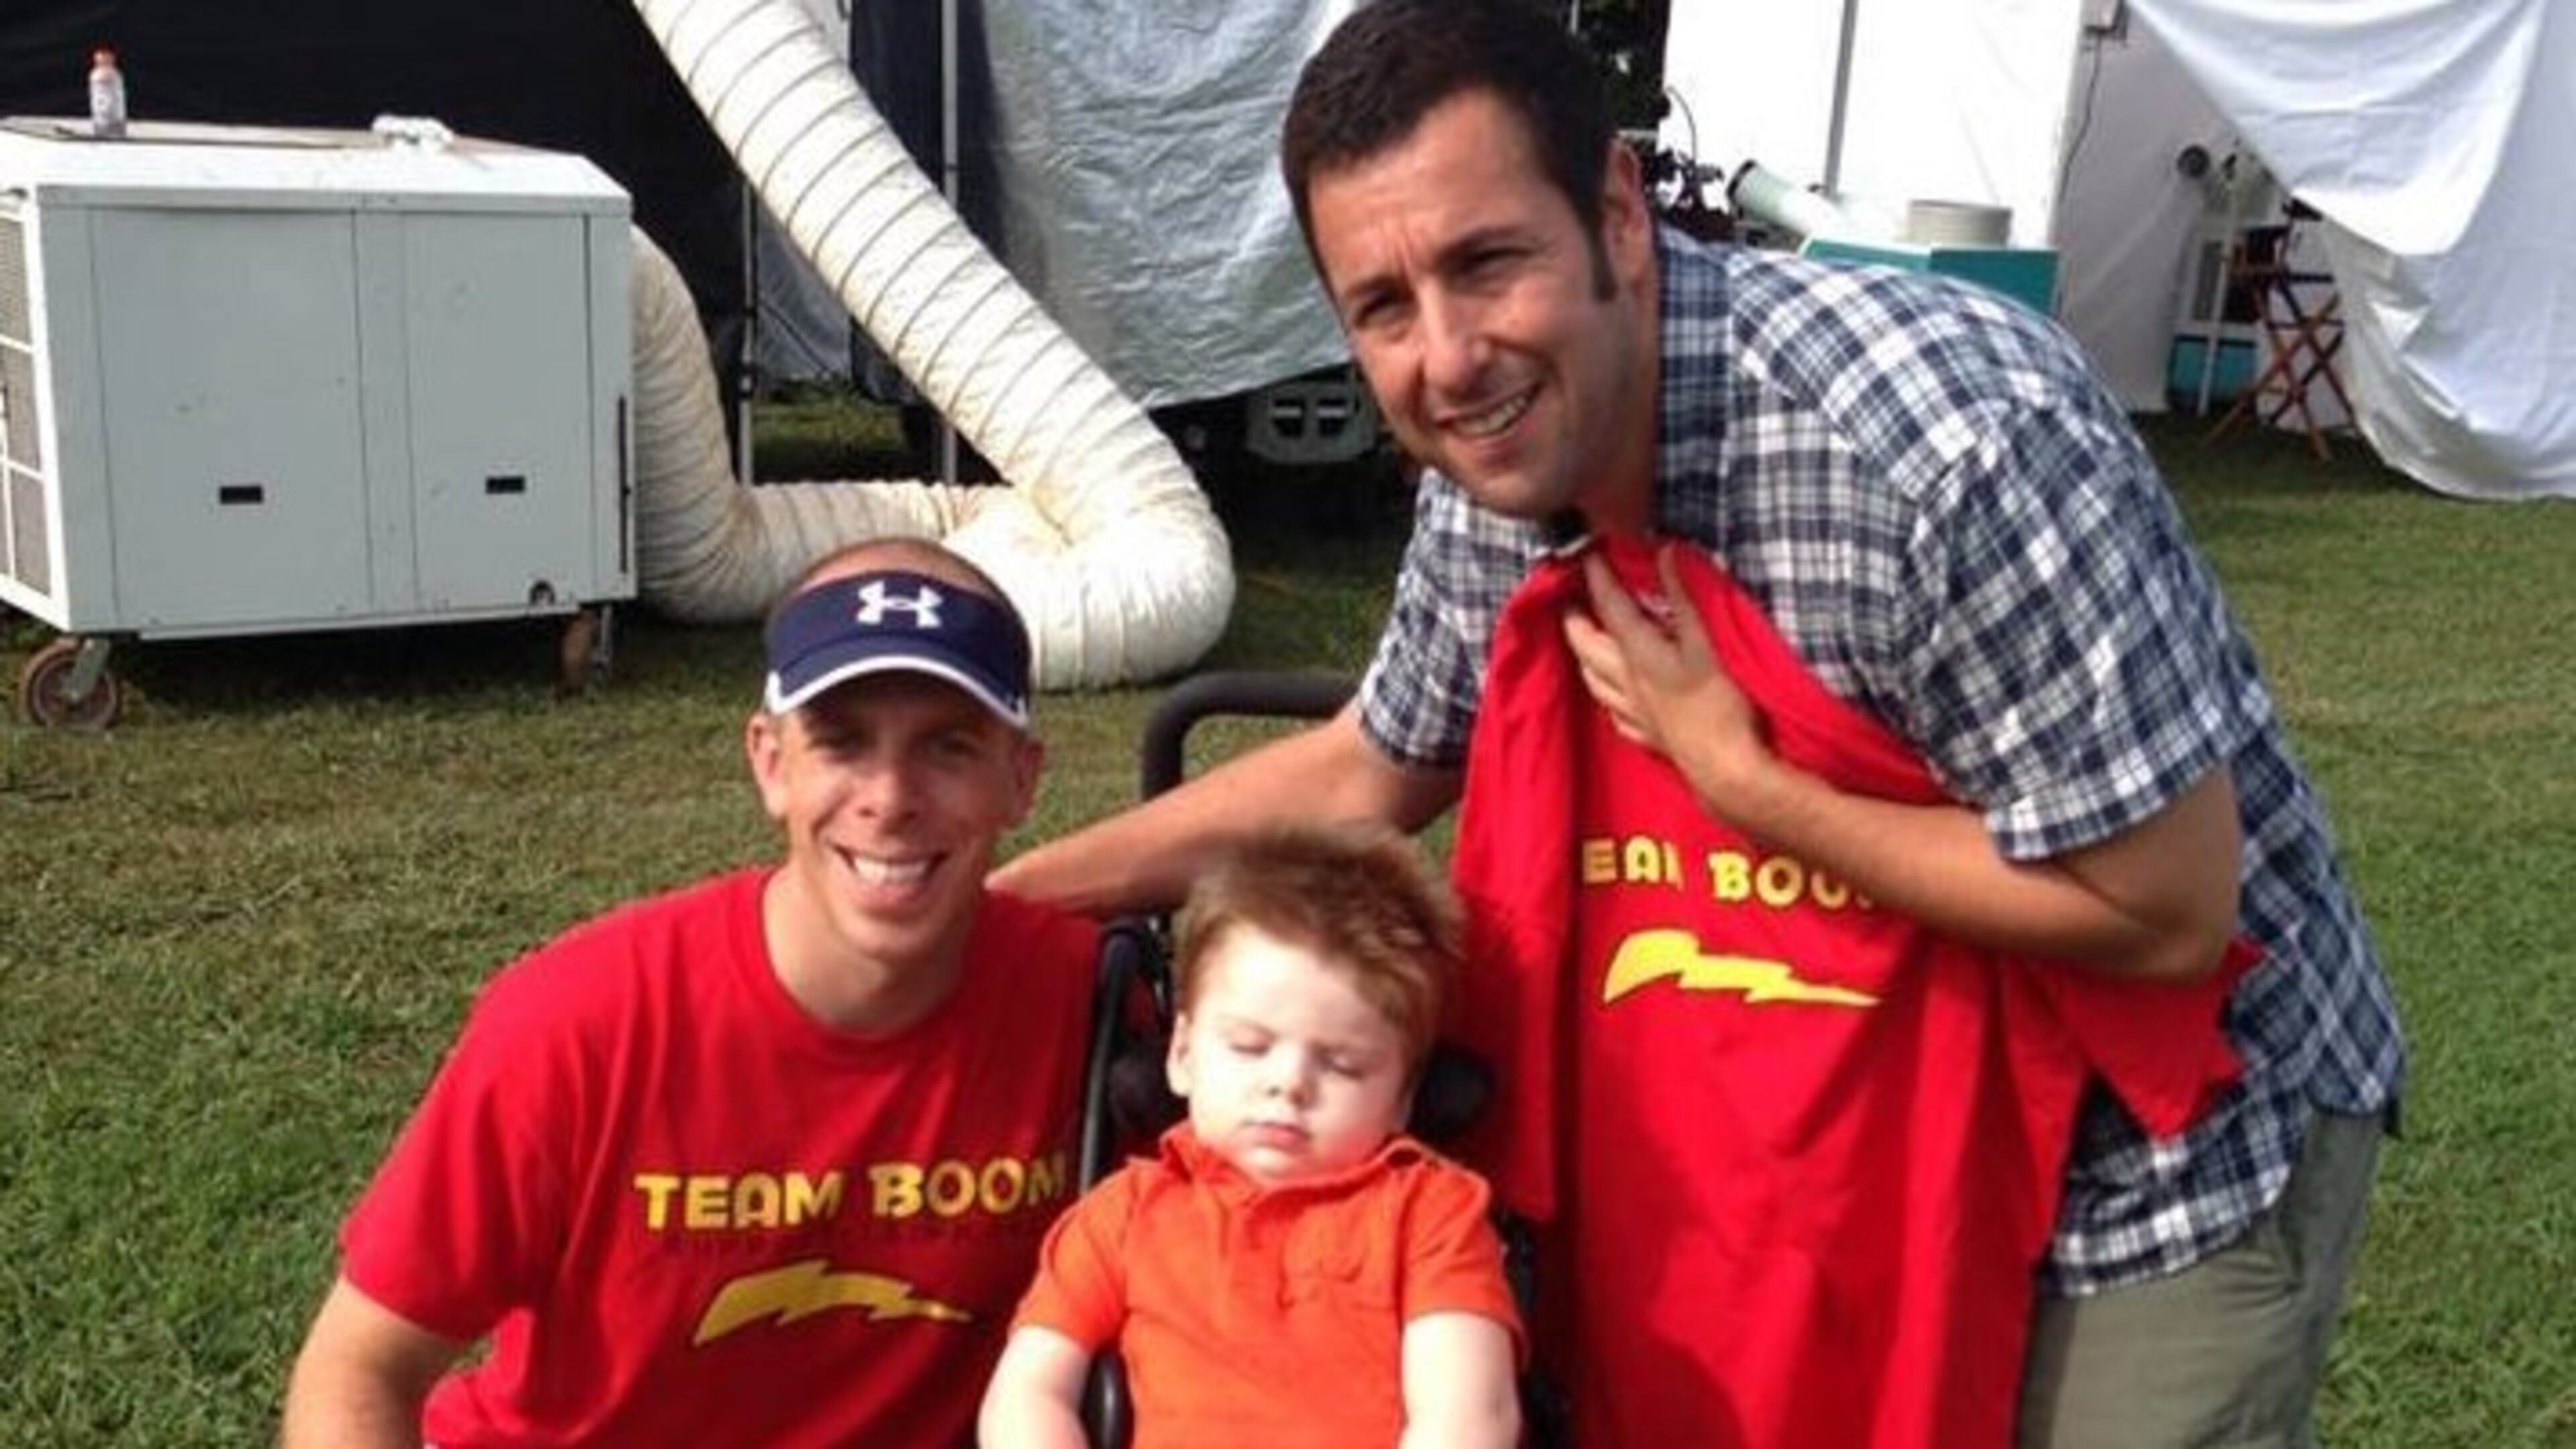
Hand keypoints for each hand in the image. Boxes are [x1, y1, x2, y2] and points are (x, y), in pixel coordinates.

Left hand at [1562, 545, 1769, 800]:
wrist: (1726, 770)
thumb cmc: (1720, 705)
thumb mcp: (1707, 642)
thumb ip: (1684, 597)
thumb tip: (1665, 554)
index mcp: (1639, 653)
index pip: (1609, 606)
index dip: (1596, 577)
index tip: (1587, 555)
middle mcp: (1626, 681)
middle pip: (1585, 644)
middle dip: (1575, 618)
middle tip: (1571, 598)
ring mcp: (1632, 712)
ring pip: (1592, 680)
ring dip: (1583, 657)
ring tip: (1583, 642)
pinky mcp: (1646, 737)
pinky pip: (1613, 712)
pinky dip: (1606, 695)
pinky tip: (1612, 696)